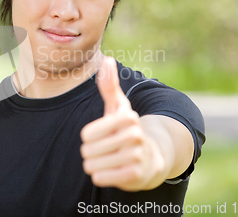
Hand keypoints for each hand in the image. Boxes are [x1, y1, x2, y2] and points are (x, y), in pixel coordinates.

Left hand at [80, 57, 164, 190]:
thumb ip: (109, 85)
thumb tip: (107, 59)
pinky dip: (101, 176)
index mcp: (127, 117)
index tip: (101, 135)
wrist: (149, 159)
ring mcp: (136, 156)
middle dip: (91, 152)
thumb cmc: (126, 130)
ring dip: (95, 165)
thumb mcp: (118, 107)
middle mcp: (134, 135)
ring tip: (108, 160)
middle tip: (105, 150)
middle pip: (88, 150)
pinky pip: (100, 178)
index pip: (87, 134)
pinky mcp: (135, 175)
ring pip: (92, 165)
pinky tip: (112, 171)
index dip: (89, 137)